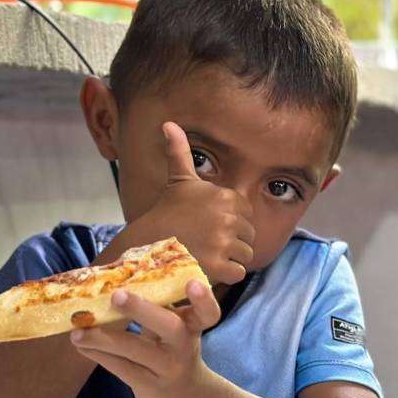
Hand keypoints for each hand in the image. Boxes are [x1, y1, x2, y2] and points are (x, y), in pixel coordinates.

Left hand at [70, 279, 221, 397]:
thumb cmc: (174, 353)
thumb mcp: (176, 330)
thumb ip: (159, 308)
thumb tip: (117, 276)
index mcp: (193, 326)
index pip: (208, 313)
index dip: (204, 299)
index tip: (194, 283)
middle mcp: (184, 345)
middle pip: (169, 327)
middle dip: (142, 309)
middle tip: (117, 295)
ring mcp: (168, 368)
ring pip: (135, 350)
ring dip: (103, 338)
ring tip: (77, 331)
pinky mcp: (150, 386)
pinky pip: (121, 367)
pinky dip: (98, 354)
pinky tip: (80, 345)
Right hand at [132, 122, 255, 284]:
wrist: (148, 244)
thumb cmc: (166, 213)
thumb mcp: (178, 180)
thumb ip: (179, 151)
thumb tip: (169, 123)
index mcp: (225, 196)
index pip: (246, 213)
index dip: (231, 221)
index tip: (210, 223)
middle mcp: (228, 217)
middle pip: (248, 235)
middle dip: (232, 240)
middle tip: (208, 241)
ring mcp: (223, 243)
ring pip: (245, 254)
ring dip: (230, 258)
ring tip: (208, 254)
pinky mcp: (219, 266)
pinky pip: (238, 272)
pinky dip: (227, 274)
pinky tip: (210, 267)